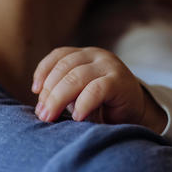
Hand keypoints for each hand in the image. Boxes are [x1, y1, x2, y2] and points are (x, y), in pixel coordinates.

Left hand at [31, 47, 166, 132]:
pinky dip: (83, 103)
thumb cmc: (102, 106)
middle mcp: (96, 55)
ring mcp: (109, 66)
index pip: (59, 55)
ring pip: (76, 77)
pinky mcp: (120, 81)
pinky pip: (96, 89)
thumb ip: (63, 93)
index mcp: (84, 54)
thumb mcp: (80, 95)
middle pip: (64, 67)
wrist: (137, 113)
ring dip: (59, 98)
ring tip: (50, 117)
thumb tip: (40, 107)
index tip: (35, 91)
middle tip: (42, 114)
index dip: (43, 71)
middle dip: (49, 92)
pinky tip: (77, 117)